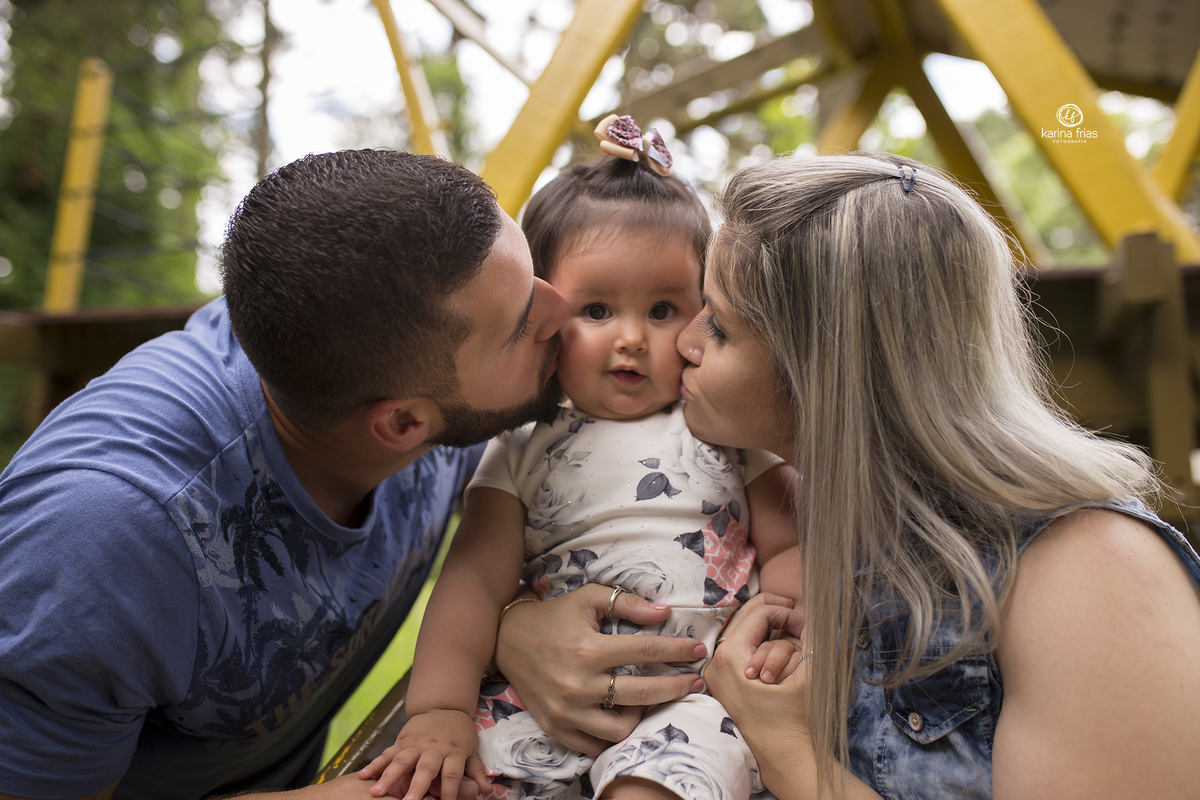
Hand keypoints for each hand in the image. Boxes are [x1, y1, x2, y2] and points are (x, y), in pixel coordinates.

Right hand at [356, 710, 489, 799]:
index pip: (452, 774)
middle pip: (425, 768)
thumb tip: (486, 791)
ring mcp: (415, 744)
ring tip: (376, 792)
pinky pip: (387, 754)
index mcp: (453, 750)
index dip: (449, 791)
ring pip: (401, 760)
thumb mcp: (471, 749)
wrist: (443, 706)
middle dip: (417, 786)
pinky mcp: (402, 741)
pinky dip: (375, 764)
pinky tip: (363, 775)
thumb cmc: (459, 733)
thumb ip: (476, 771)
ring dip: (389, 776)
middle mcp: (433, 748)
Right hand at [493, 584, 707, 755]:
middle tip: (696, 681)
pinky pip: (593, 745)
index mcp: (589, 649)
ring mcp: (567, 710)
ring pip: (620, 728)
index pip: (646, 651)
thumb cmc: (555, 616)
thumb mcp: (589, 598)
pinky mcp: (555, 726)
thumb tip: (665, 613)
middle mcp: (579, 683)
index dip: (678, 650)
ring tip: (650, 701)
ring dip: (642, 716)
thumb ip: (628, 604)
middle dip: (677, 687)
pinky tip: (623, 718)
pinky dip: (611, 735)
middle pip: (643, 693)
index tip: (698, 649)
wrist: (507, 639)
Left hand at [705, 597, 813, 794]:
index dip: (785, 613)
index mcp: (732, 655)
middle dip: (773, 613)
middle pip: (744, 618)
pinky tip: (775, 647)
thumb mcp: (807, 671)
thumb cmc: (797, 717)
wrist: (784, 758)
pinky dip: (757, 644)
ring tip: (788, 634)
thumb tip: (811, 611)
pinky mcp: (722, 684)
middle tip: (794, 615)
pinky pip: (737, 651)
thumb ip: (809, 636)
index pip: (759, 613)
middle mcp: (716, 662)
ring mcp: (716, 674)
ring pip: (740, 633)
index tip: (804, 623)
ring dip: (765, 629)